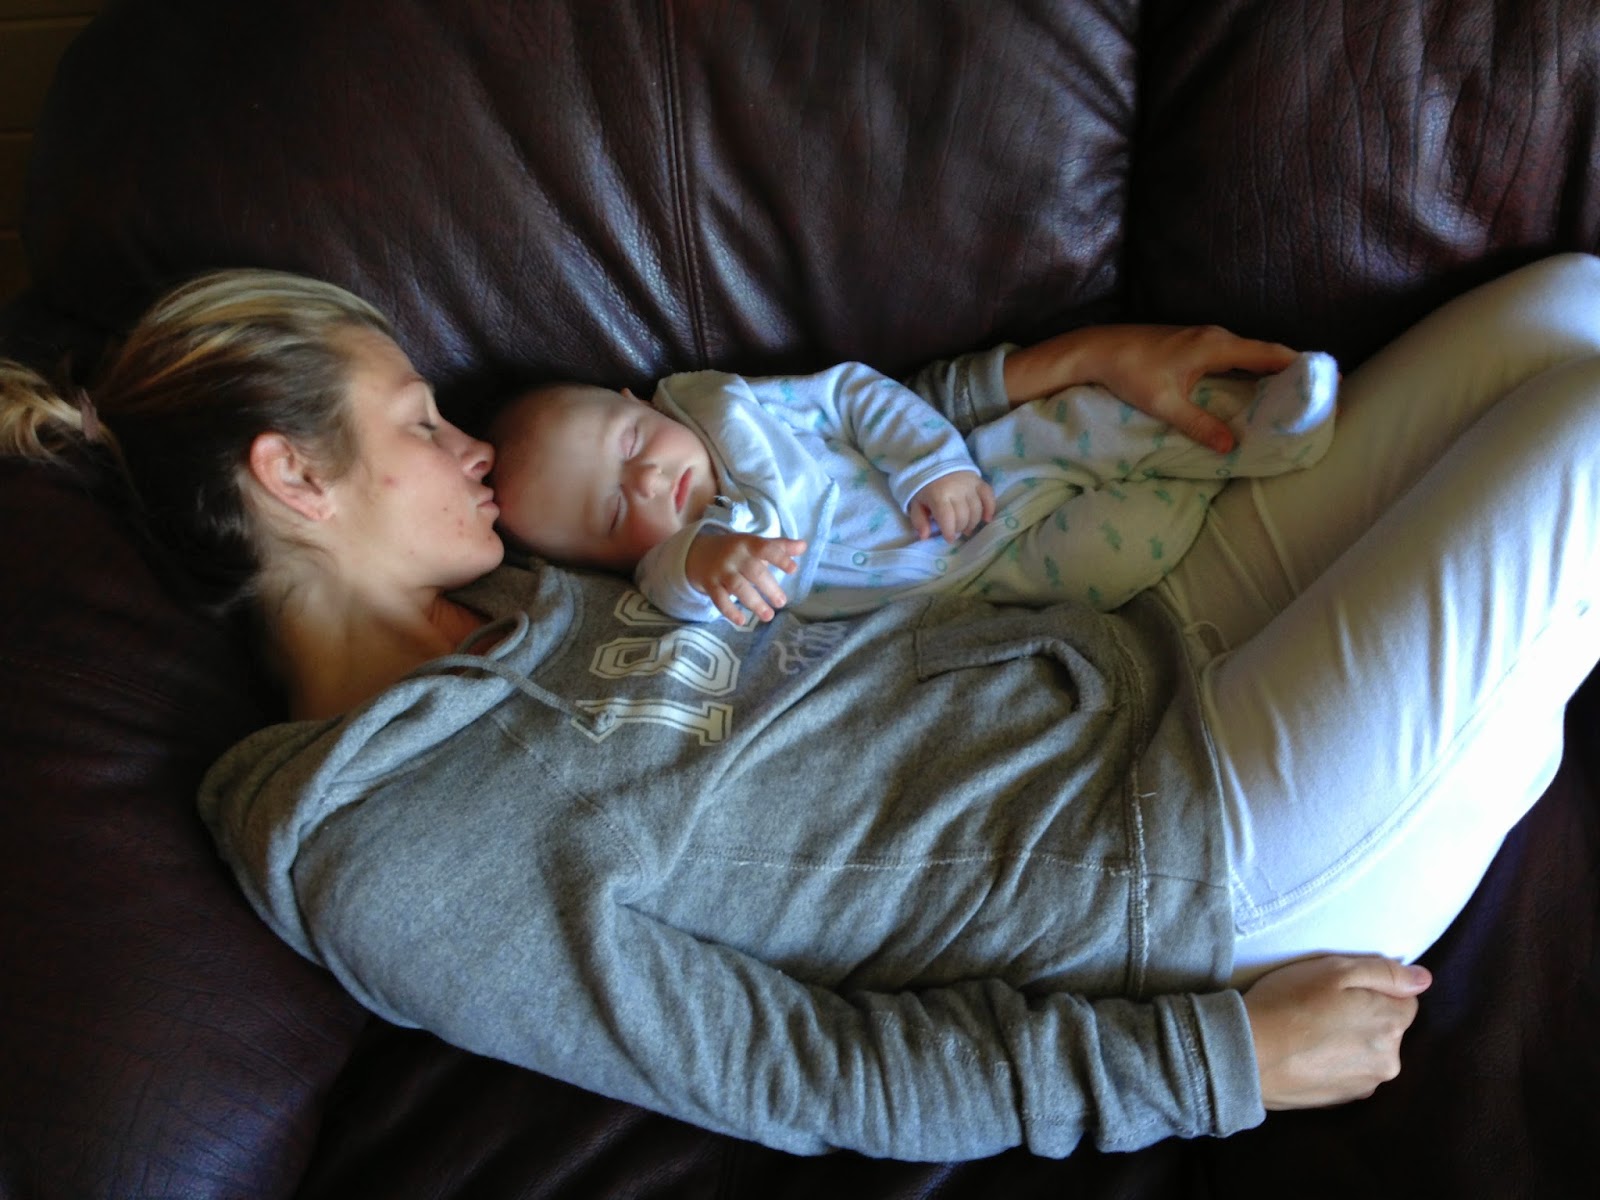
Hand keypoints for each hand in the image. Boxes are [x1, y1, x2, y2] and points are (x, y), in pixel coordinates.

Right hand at [685, 532, 806, 623]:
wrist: (699, 552)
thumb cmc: (736, 551)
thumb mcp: (755, 544)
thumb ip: (779, 547)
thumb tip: (803, 546)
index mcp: (749, 544)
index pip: (766, 548)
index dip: (779, 558)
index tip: (793, 570)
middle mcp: (735, 557)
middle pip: (754, 572)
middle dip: (770, 588)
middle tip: (782, 602)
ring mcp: (721, 571)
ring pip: (738, 587)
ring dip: (754, 603)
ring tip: (768, 616)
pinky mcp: (710, 585)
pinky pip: (719, 599)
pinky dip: (729, 611)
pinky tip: (742, 621)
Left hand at [909, 471, 995, 541]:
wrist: (936, 464)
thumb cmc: (926, 488)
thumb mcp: (917, 504)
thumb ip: (919, 521)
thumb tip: (925, 537)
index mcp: (938, 495)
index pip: (947, 518)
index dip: (950, 531)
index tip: (949, 538)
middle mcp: (956, 489)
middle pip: (963, 516)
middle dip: (960, 528)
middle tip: (956, 531)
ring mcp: (969, 484)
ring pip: (977, 510)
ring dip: (973, 523)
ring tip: (967, 527)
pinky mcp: (979, 481)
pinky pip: (989, 496)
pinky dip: (990, 509)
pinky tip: (986, 519)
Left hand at [1003, 324, 1298, 452]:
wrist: (1098, 349)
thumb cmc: (1130, 374)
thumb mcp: (1164, 404)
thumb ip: (1199, 425)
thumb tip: (1230, 447)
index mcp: (1215, 347)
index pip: (1270, 353)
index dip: (1302, 365)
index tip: (1330, 378)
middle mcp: (1216, 336)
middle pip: (1266, 351)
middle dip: (1294, 370)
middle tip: (1321, 391)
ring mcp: (1206, 337)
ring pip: (1251, 352)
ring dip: (1274, 369)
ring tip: (1296, 392)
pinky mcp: (1196, 343)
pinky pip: (1236, 354)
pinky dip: (1253, 368)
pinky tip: (1258, 386)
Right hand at [1242, 954, 1431, 1109]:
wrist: (1247, 1054)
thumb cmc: (1289, 1003)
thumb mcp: (1335, 969)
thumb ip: (1385, 973)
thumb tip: (1424, 980)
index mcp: (1391, 1024)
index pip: (1405, 1001)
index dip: (1374, 990)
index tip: (1342, 988)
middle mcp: (1388, 1061)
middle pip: (1387, 1030)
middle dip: (1364, 1017)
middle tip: (1321, 1006)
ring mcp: (1364, 1085)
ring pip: (1367, 1054)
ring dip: (1349, 1043)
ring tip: (1309, 1031)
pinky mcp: (1340, 1102)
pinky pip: (1347, 1074)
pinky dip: (1333, 1063)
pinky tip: (1305, 1054)